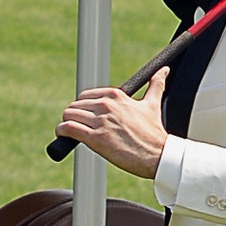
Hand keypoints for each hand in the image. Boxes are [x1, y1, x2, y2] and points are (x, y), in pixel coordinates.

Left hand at [55, 69, 170, 179]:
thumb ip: (156, 84)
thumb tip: (163, 70)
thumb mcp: (153, 104)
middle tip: (78, 126)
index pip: (85, 95)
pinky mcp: (96, 138)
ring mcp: (100, 121)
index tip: (86, 117)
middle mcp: (106, 105)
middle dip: (74, 116)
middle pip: (75, 105)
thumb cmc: (154, 132)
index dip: (83, 107)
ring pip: (69, 115)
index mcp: (116, 95)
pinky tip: (63, 135)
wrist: (157, 155)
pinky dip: (62, 131)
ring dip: (66, 123)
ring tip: (69, 131)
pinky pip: (69, 129)